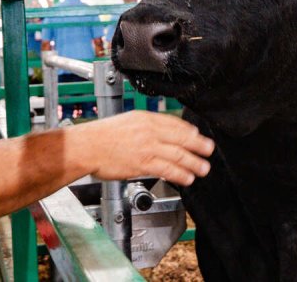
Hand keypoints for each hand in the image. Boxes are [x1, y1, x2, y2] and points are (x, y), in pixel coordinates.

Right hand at [69, 111, 213, 185]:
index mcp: (145, 118)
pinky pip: (167, 169)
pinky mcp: (143, 163)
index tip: (198, 136)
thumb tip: (159, 133)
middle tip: (209, 150)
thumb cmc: (101, 136)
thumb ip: (144, 126)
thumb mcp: (126, 122)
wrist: (86, 146)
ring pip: (178, 155)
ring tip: (203, 168)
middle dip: (199, 145)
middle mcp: (149, 131)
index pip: (174, 123)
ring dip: (194, 162)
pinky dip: (180, 174)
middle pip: (181, 138)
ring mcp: (147, 147)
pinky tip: (187, 178)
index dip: (189, 131)